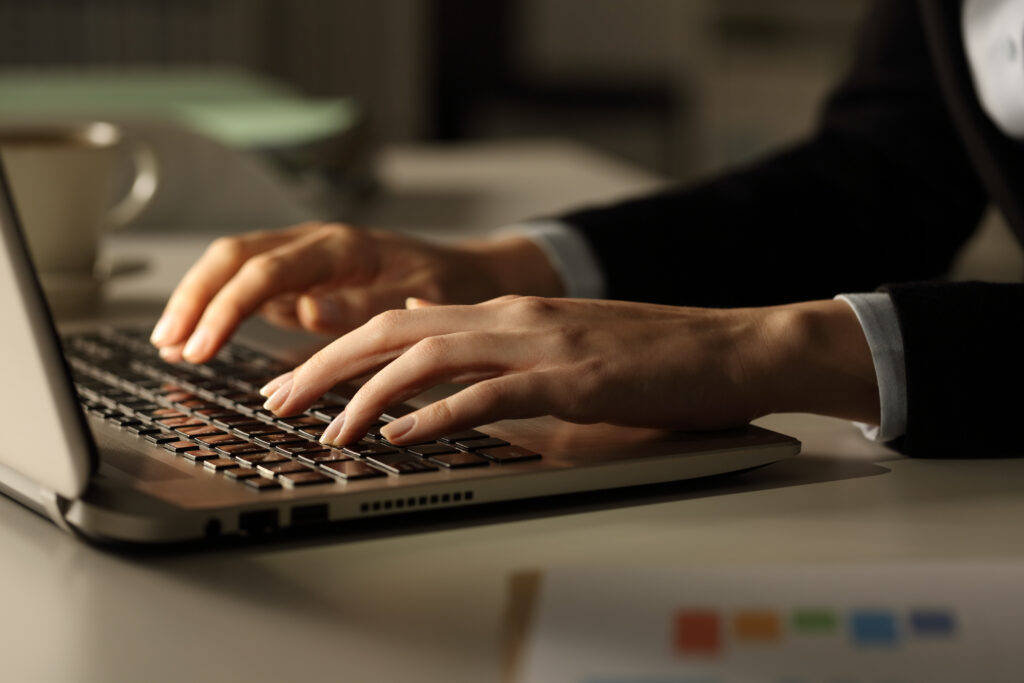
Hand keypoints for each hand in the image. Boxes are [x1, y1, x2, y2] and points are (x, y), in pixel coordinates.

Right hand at [149, 222, 562, 362]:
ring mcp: (306, 257)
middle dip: (195, 299)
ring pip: (234, 265)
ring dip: (198, 301)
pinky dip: (221, 310)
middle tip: (170, 346)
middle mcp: (316, 243)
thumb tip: (307, 308)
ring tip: (172, 345)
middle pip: (235, 256)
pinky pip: (251, 285)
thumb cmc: (450, 288)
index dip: (226, 308)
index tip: (201, 348)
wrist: (470, 274)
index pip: (266, 270)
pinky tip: (201, 340)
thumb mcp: (423, 302)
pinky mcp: (303, 276)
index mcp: (343, 246)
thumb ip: (366, 306)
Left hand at [259, 296, 879, 445]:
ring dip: (366, 394)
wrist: (733, 346)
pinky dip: (435, 415)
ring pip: (427, 357)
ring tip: (325, 429)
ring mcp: (541, 343)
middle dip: (325, 365)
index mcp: (508, 312)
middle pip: (393, 331)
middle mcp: (513, 317)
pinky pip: (488, 393)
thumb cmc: (653, 357)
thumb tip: (446, 384)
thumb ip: (504, 360)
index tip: (298, 379)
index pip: (401, 322)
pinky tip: (401, 437)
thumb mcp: (564, 350)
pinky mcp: (571, 378)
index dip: (339, 347)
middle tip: (278, 399)